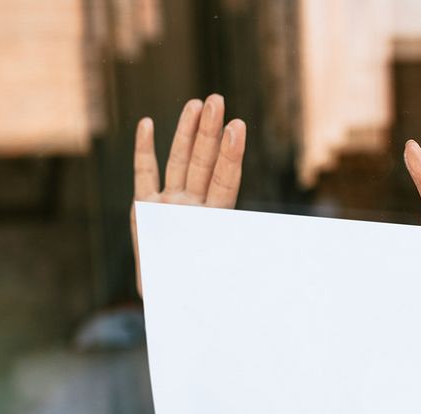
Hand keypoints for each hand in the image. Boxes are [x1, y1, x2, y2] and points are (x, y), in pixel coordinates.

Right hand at [130, 94, 246, 296]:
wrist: (166, 305)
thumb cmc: (196, 294)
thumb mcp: (223, 275)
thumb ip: (242, 259)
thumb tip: (277, 255)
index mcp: (214, 220)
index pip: (225, 180)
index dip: (231, 155)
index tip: (237, 128)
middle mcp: (193, 207)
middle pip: (203, 162)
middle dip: (209, 131)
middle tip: (217, 100)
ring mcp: (169, 205)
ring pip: (178, 162)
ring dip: (186, 132)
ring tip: (196, 103)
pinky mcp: (145, 210)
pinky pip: (144, 175)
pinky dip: (145, 149)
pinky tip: (148, 124)